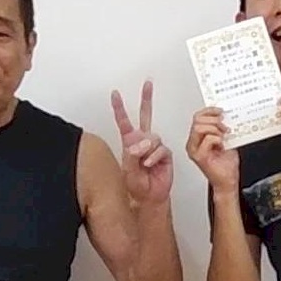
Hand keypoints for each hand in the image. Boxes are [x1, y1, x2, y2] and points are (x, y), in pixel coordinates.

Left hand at [112, 80, 172, 204]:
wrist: (149, 196)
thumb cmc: (136, 185)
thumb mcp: (128, 170)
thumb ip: (132, 156)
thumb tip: (137, 145)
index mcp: (130, 142)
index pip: (124, 122)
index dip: (119, 108)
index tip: (115, 94)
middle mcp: (143, 141)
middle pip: (145, 116)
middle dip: (146, 99)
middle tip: (148, 84)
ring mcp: (154, 147)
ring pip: (152, 138)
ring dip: (146, 149)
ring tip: (142, 162)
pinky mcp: (165, 154)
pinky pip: (160, 149)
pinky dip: (154, 158)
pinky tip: (150, 165)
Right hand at [184, 107, 239, 194]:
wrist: (228, 181)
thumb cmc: (226, 165)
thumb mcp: (226, 140)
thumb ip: (221, 127)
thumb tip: (225, 115)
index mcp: (197, 137)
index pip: (198, 117)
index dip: (209, 111)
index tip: (221, 111)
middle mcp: (193, 143)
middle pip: (197, 120)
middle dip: (214, 120)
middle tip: (225, 127)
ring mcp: (194, 150)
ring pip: (199, 128)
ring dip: (215, 130)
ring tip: (224, 137)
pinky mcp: (199, 157)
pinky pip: (207, 139)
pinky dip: (217, 139)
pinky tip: (222, 146)